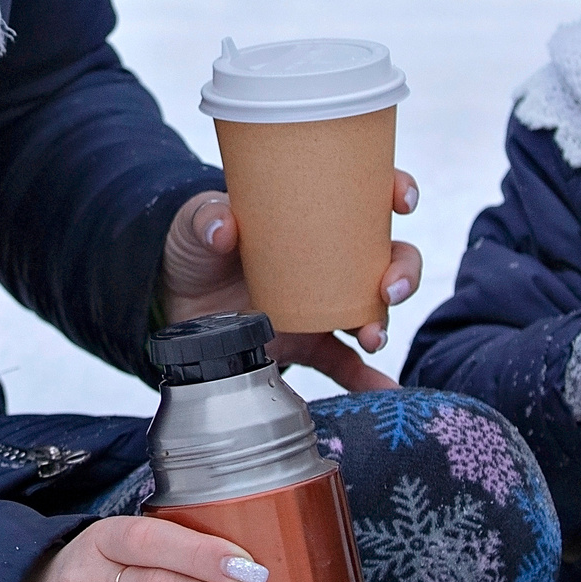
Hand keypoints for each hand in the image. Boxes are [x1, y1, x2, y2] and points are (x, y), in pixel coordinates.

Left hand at [156, 176, 422, 392]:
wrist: (176, 297)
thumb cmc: (197, 245)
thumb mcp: (197, 221)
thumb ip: (206, 219)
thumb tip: (224, 228)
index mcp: (312, 216)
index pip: (367, 195)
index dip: (394, 191)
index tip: (400, 202)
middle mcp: (329, 259)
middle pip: (388, 258)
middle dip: (404, 271)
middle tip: (389, 288)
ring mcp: (322, 304)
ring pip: (373, 310)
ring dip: (384, 323)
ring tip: (371, 337)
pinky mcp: (306, 343)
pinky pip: (345, 362)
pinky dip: (367, 378)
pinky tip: (384, 390)